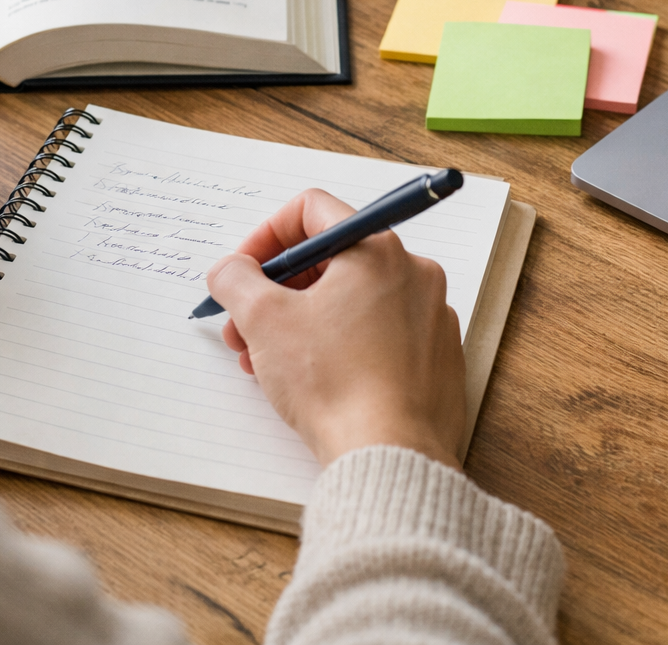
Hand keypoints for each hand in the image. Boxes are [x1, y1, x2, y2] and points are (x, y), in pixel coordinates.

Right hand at [205, 189, 465, 468]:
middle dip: (276, 292)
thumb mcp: (263, 320)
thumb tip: (231, 270)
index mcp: (378, 250)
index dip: (265, 237)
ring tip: (265, 363)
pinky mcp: (436, 359)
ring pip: (351, 301)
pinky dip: (340, 346)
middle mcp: (414, 274)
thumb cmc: (334, 384)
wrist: (392, 455)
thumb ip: (236, 279)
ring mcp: (430, 317)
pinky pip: (378, 335)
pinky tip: (311, 383)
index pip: (311, 211)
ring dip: (301, 322)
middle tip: (243, 328)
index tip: (242, 274)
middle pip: (330, 261)